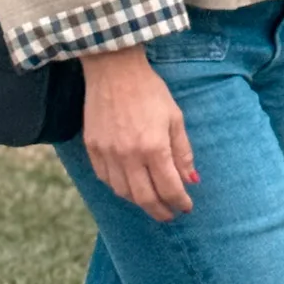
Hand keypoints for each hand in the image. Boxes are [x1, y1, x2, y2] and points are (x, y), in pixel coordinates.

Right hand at [81, 46, 198, 220]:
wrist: (113, 70)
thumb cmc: (149, 91)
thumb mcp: (174, 118)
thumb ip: (183, 152)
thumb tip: (191, 180)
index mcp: (153, 147)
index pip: (169, 188)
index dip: (180, 202)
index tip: (186, 207)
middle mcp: (128, 155)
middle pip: (145, 198)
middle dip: (160, 211)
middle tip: (170, 214)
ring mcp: (107, 153)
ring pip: (123, 192)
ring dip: (140, 202)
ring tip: (151, 201)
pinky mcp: (92, 147)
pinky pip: (105, 179)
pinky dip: (119, 188)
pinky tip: (130, 186)